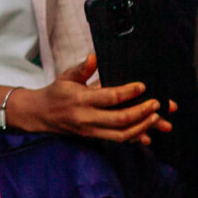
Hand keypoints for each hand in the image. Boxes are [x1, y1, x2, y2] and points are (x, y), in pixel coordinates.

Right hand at [12, 55, 171, 144]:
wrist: (40, 115)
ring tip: (158, 119)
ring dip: (142, 127)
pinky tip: (148, 135)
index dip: (128, 92)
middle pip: (119, 119)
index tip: (143, 86)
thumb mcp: (66, 77)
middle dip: (142, 112)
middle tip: (157, 104)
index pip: (109, 97)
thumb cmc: (56, 92)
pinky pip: (116, 141)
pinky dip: (134, 139)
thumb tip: (94, 57)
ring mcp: (90, 130)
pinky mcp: (93, 138)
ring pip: (121, 134)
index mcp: (80, 99)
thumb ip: (82, 68)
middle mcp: (86, 118)